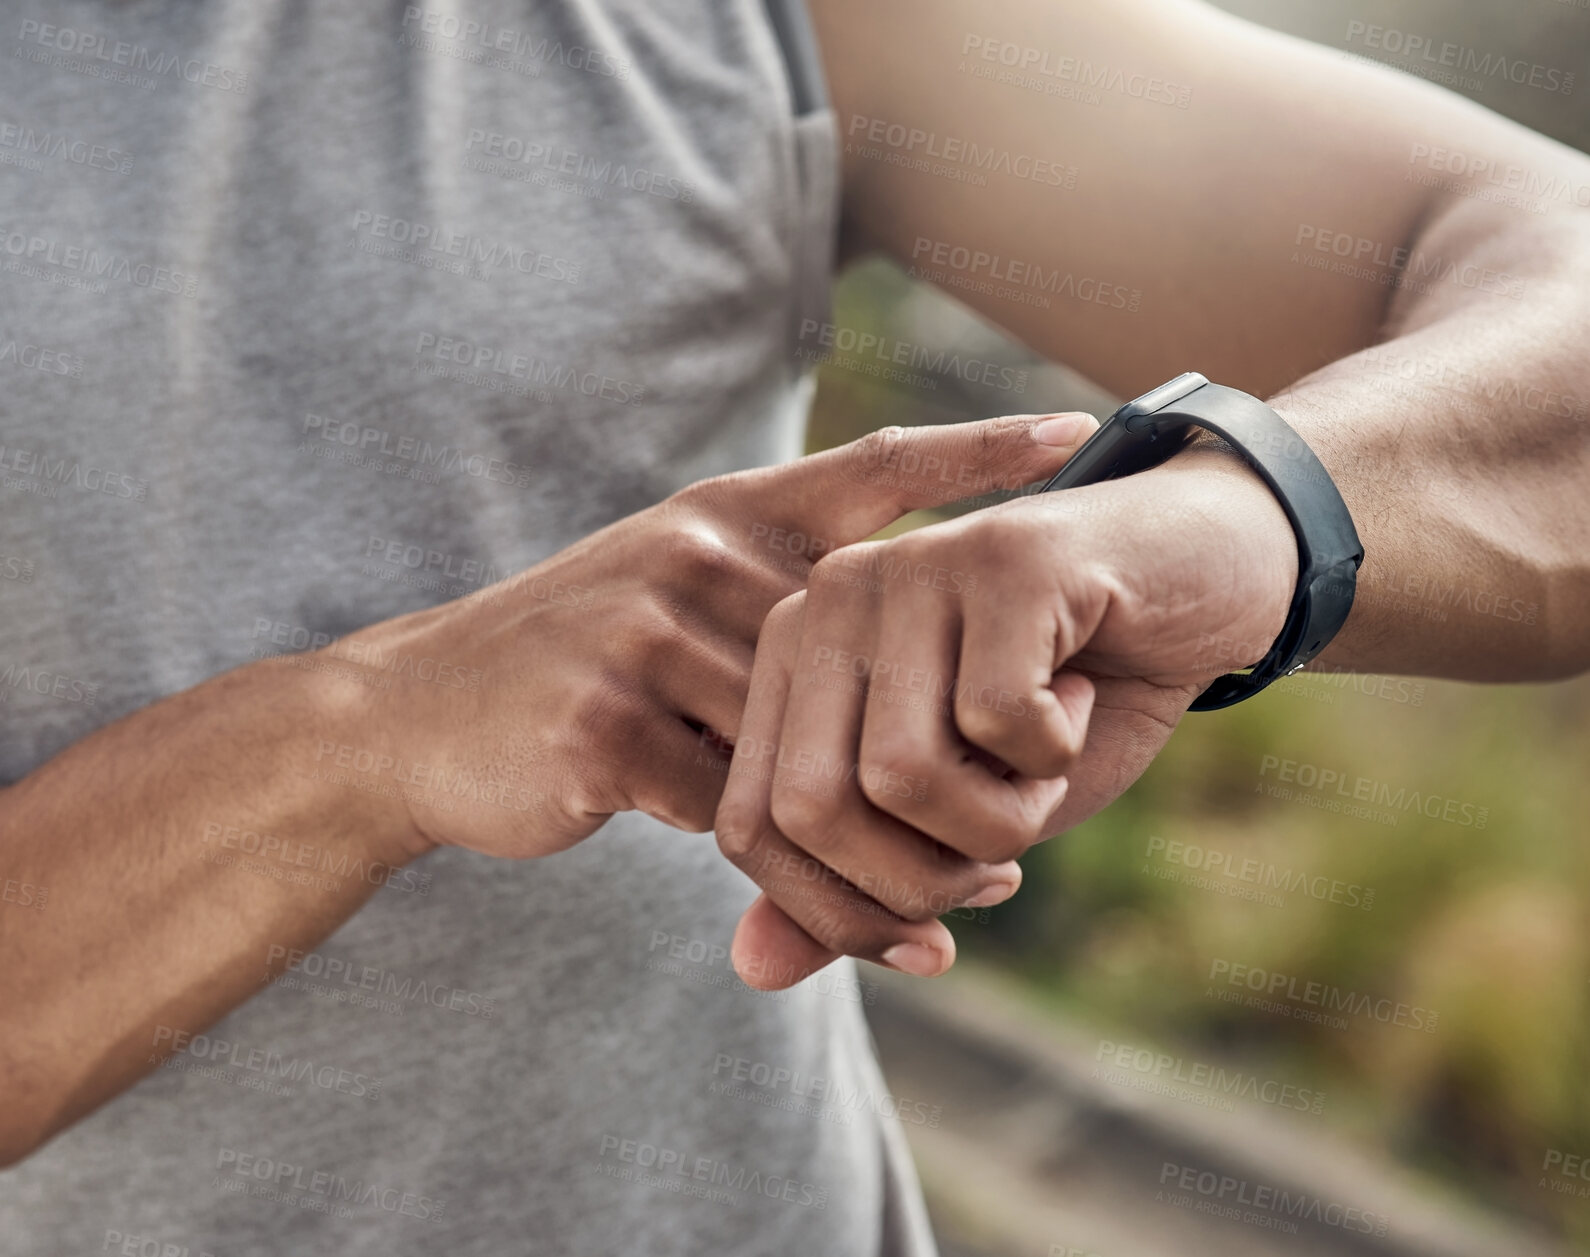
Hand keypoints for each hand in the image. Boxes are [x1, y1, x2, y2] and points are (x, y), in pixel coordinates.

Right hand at [331, 414, 1098, 861]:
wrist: (417, 716)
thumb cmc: (574, 662)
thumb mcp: (674, 600)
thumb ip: (775, 616)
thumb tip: (913, 683)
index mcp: (727, 514)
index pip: (875, 465)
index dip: (978, 452)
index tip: (1075, 435)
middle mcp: (696, 555)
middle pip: (865, 659)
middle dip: (940, 757)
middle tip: (1021, 833)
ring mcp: (649, 635)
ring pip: (806, 752)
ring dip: (860, 835)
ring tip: (924, 900)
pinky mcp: (610, 725)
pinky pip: (733, 815)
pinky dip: (776, 867)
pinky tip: (811, 901)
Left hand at [714, 446, 1298, 986]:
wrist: (1195, 581)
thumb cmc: (1059, 705)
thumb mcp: (956, 817)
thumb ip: (854, 884)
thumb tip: (754, 970)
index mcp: (790, 658)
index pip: (749, 828)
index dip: (841, 915)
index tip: (935, 937)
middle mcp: (825, 599)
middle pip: (813, 808)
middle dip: (922, 880)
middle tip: (1002, 857)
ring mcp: (908, 567)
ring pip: (902, 773)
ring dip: (1002, 818)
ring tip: (1044, 764)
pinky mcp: (1000, 555)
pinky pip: (998, 720)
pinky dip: (1056, 753)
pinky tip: (1077, 696)